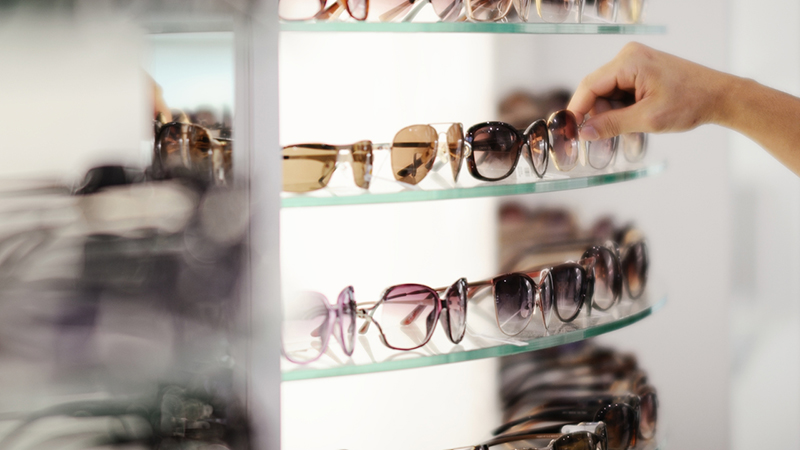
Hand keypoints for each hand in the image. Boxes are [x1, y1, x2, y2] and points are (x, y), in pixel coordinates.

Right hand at [568, 42, 730, 140]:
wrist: (719, 96)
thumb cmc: (691, 101)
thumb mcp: (648, 119)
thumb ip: (612, 125)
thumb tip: (584, 132)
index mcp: (630, 62)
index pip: (589, 86)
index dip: (576, 110)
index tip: (569, 131)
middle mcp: (629, 57)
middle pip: (597, 89)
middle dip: (598, 114)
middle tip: (603, 137)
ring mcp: (635, 62)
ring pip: (607, 93)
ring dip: (612, 113)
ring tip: (631, 127)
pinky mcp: (640, 70)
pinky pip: (619, 91)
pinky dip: (621, 108)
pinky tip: (634, 119)